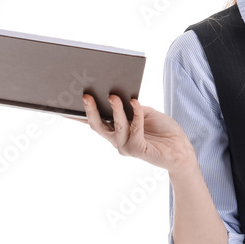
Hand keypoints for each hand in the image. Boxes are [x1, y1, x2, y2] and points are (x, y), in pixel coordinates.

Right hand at [76, 93, 196, 173]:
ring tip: (114, 96)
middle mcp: (117, 141)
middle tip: (86, 95)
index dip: (77, 115)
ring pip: (116, 127)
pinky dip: (135, 115)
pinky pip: (134, 130)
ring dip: (115, 110)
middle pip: (98, 126)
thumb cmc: (163, 129)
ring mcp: (126, 147)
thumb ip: (131, 106)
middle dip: (91, 110)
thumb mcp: (145, 112)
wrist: (181, 149)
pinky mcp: (138, 150)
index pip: (94, 122)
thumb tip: (117, 93)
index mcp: (116, 131)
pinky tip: (136, 103)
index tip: (63, 105)